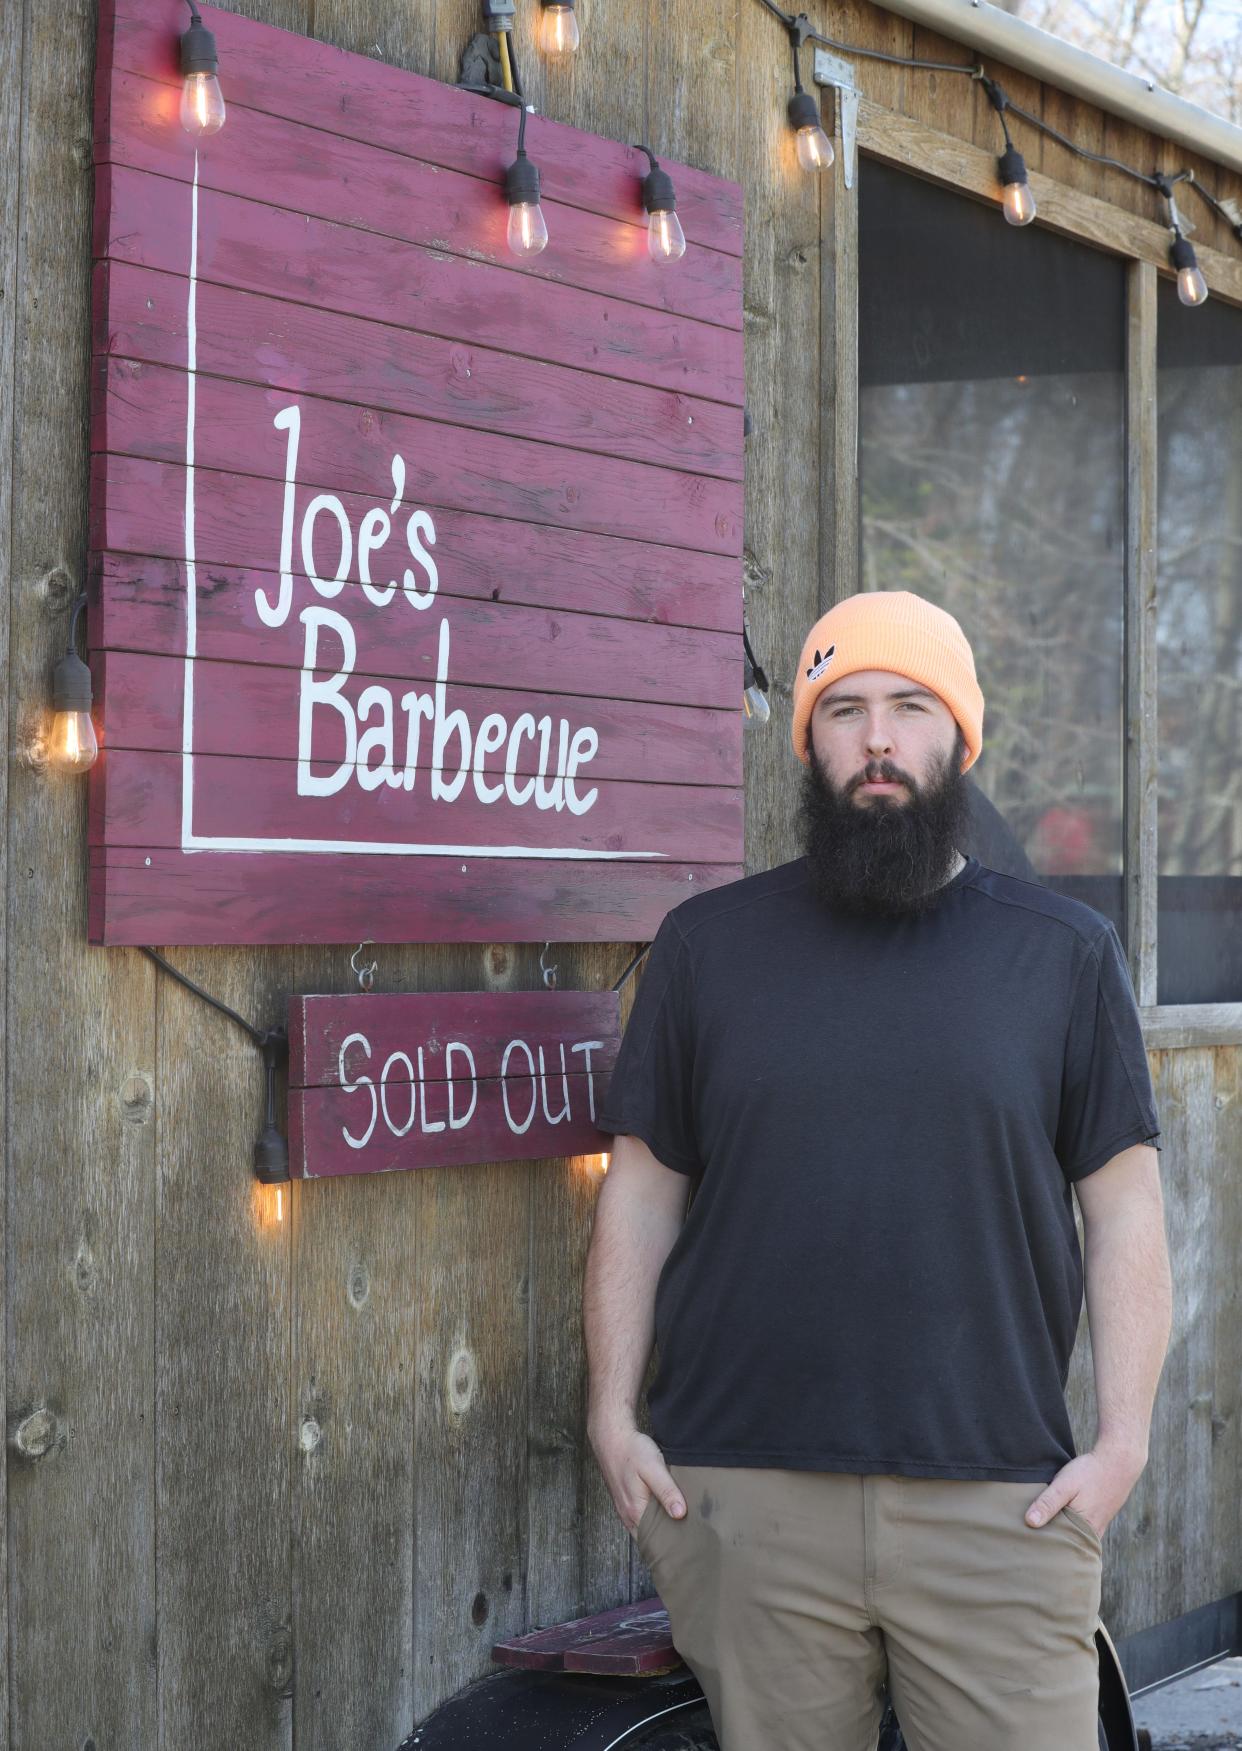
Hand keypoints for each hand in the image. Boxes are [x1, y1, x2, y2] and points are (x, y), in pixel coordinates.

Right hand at [589, 1419, 686, 1533]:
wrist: (611, 1437)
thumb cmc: (631, 1451)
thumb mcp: (653, 1468)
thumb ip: (666, 1491)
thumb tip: (680, 1514)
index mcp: (635, 1511)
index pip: (654, 1541)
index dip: (671, 1544)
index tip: (689, 1544)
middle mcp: (628, 1515)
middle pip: (649, 1537)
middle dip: (667, 1538)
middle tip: (690, 1537)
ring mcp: (624, 1509)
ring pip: (644, 1527)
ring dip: (660, 1528)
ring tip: (681, 1526)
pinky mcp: (625, 1500)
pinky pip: (640, 1517)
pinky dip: (652, 1518)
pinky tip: (664, 1510)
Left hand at [1024, 1442, 1147, 1538]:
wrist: (1118, 1462)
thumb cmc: (1090, 1473)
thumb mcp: (1065, 1485)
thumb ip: (1048, 1503)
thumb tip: (1029, 1522)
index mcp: (1082, 1530)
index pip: (1057, 1547)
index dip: (1041, 1543)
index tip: (1026, 1541)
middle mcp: (1091, 1535)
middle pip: (1065, 1544)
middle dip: (1049, 1542)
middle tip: (1029, 1538)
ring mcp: (1096, 1529)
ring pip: (1073, 1537)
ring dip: (1059, 1534)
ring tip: (1040, 1530)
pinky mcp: (1098, 1521)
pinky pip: (1080, 1530)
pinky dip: (1069, 1527)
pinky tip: (1059, 1519)